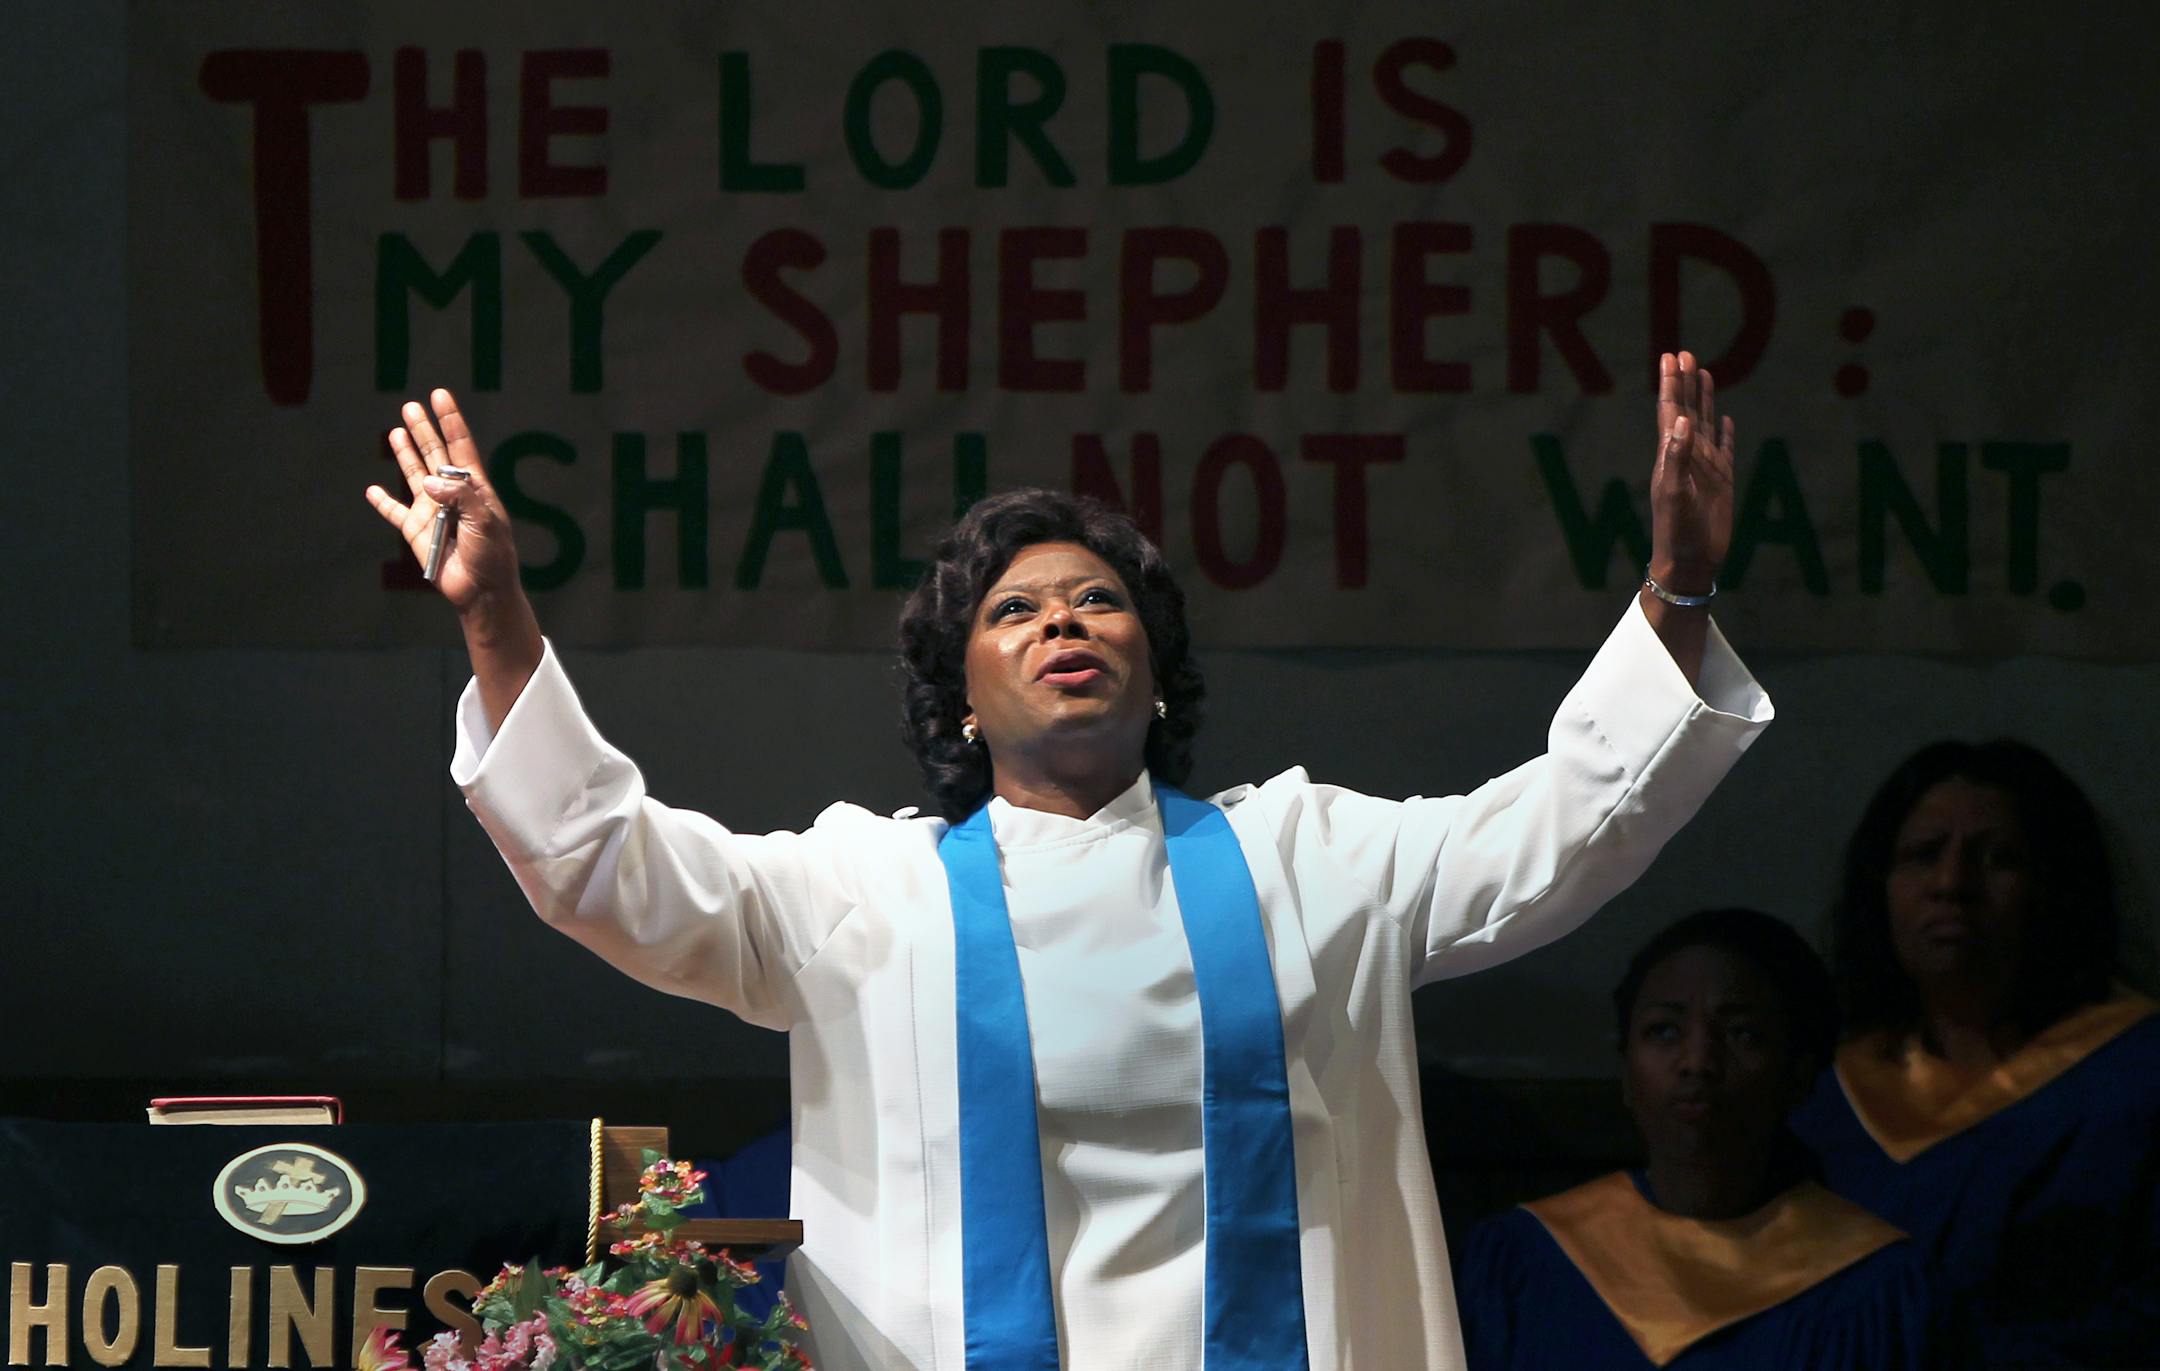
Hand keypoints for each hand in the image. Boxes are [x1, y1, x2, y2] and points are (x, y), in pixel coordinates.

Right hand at [364, 389, 521, 615]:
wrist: (482, 591)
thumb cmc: (493, 556)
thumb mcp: (485, 523)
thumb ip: (460, 499)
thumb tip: (428, 482)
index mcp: (474, 488)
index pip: (460, 447)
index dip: (450, 421)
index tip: (440, 395)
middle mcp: (451, 495)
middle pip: (434, 454)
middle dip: (424, 429)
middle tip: (412, 406)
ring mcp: (432, 511)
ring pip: (414, 475)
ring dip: (405, 453)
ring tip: (397, 430)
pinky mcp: (416, 531)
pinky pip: (394, 513)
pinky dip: (382, 502)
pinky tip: (372, 490)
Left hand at [1649, 351, 1734, 594]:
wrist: (1689, 561)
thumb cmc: (1676, 531)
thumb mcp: (1674, 493)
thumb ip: (1677, 457)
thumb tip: (1682, 421)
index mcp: (1670, 456)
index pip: (1670, 412)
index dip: (1670, 384)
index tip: (1670, 357)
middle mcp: (1686, 456)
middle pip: (1686, 410)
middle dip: (1685, 382)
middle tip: (1686, 353)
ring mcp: (1704, 467)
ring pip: (1705, 424)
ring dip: (1703, 399)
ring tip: (1704, 373)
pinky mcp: (1721, 481)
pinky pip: (1724, 450)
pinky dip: (1724, 433)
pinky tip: (1724, 419)